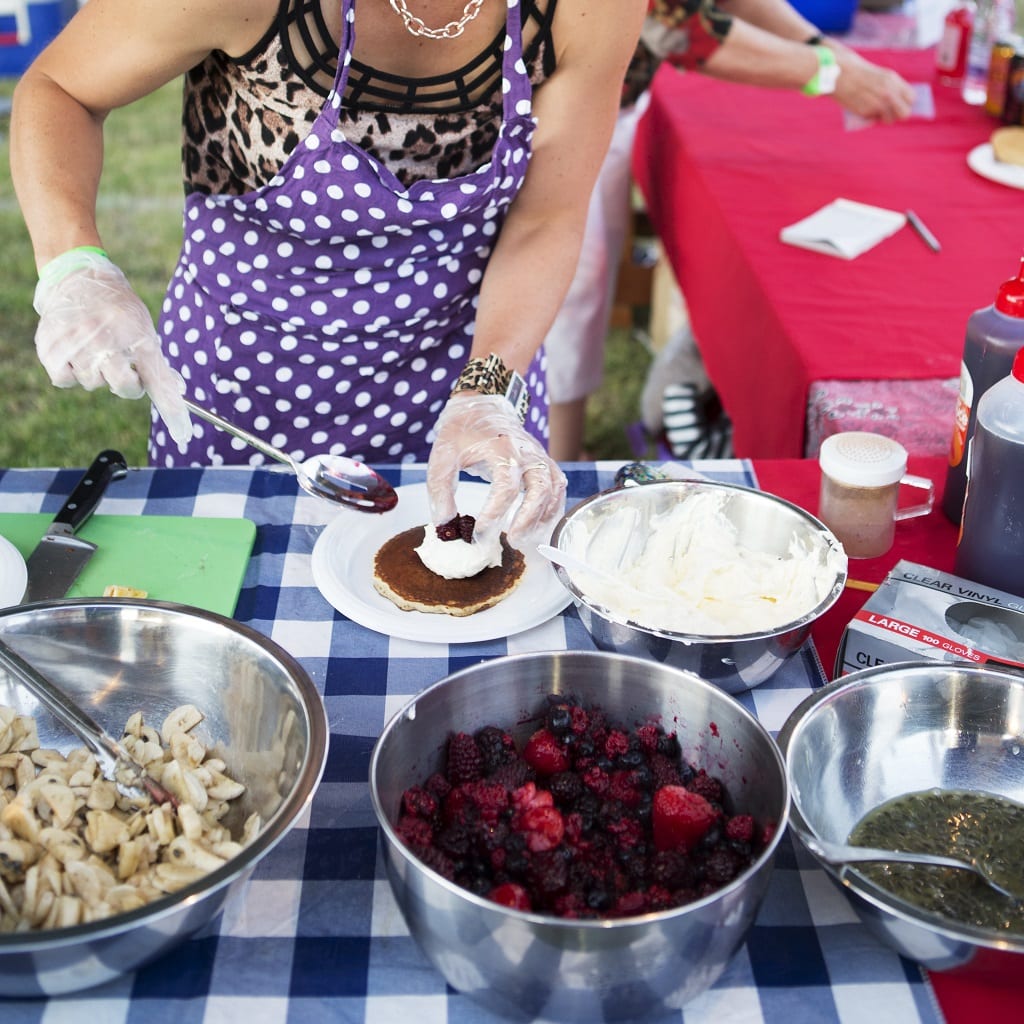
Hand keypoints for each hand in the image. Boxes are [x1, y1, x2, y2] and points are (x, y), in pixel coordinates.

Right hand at [33, 248, 192, 446]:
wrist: (78, 279)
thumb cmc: (118, 310)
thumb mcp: (144, 329)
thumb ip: (157, 363)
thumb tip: (177, 392)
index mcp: (137, 336)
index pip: (159, 381)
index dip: (172, 410)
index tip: (183, 434)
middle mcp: (107, 340)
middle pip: (125, 388)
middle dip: (126, 383)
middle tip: (120, 362)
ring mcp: (77, 344)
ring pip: (92, 384)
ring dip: (95, 372)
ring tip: (93, 346)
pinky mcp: (50, 348)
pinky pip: (65, 380)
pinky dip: (69, 371)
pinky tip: (73, 351)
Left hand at [427, 393, 566, 547]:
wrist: (481, 408)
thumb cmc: (461, 433)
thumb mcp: (442, 455)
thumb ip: (440, 488)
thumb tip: (444, 521)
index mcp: (501, 448)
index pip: (506, 486)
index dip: (494, 513)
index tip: (479, 533)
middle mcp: (526, 452)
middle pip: (540, 488)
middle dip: (527, 519)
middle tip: (510, 540)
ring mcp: (539, 457)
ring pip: (553, 489)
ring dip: (542, 517)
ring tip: (522, 538)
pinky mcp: (544, 462)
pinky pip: (558, 487)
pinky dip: (553, 508)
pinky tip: (538, 526)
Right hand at [832, 48, 915, 122]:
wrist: (840, 74)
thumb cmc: (859, 73)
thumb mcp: (881, 76)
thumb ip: (892, 87)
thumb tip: (900, 104)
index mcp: (893, 80)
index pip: (911, 98)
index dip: (906, 102)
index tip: (900, 103)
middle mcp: (888, 93)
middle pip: (905, 113)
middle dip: (899, 114)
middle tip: (891, 112)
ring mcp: (877, 103)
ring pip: (889, 119)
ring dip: (884, 117)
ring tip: (875, 110)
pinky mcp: (865, 112)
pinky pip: (873, 119)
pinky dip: (870, 116)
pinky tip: (863, 107)